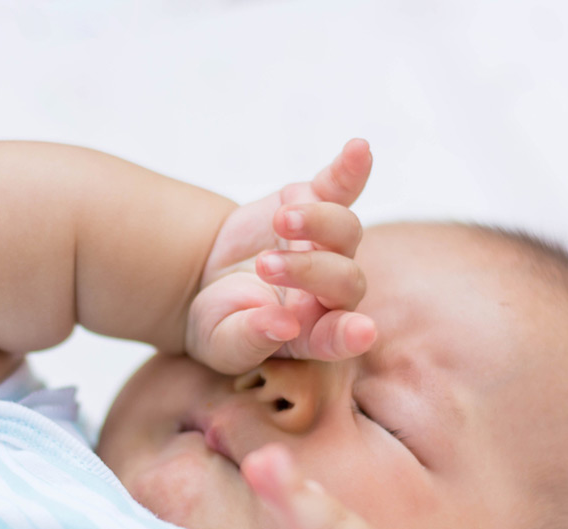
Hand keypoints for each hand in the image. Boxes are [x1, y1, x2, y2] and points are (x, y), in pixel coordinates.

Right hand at [185, 139, 375, 374]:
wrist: (205, 278)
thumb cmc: (219, 321)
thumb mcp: (221, 341)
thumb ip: (251, 338)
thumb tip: (284, 325)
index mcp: (312, 332)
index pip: (339, 336)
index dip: (350, 335)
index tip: (361, 332)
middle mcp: (329, 291)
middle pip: (345, 279)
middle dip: (309, 271)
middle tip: (264, 267)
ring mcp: (326, 246)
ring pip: (345, 231)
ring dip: (318, 222)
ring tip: (282, 220)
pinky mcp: (312, 205)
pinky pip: (340, 187)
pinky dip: (350, 169)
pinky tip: (358, 149)